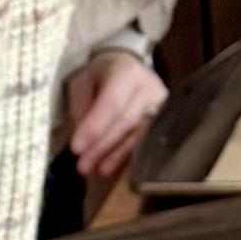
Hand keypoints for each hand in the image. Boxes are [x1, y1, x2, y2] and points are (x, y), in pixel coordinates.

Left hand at [65, 51, 166, 182]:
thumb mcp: (81, 83)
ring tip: (97, 171)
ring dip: (117, 155)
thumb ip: (81, 107)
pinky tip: (115, 169)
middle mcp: (149, 86)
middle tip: (82, 166)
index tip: (76, 148)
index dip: (95, 127)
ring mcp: (161, 104)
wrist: (126, 68)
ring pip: (139, 134)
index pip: (112, 102)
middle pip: (127, 120)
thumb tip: (84, 138)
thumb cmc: (100, 77)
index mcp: (127, 72)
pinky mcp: (164, 119)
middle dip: (103, 146)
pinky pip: (146, 141)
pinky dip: (129, 156)